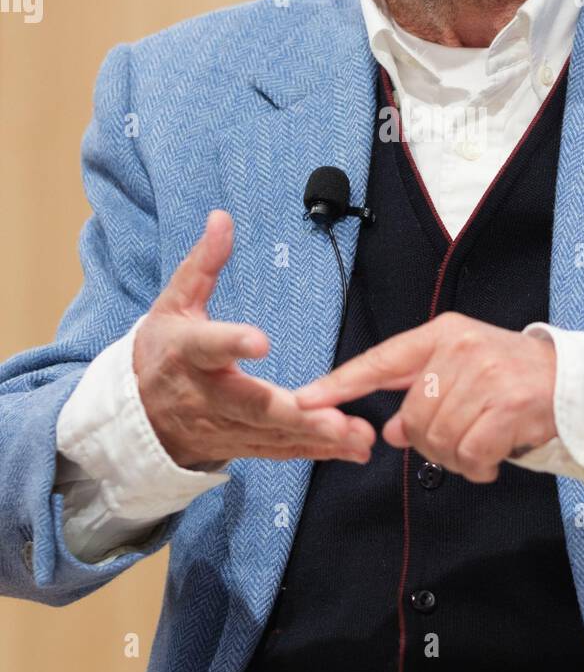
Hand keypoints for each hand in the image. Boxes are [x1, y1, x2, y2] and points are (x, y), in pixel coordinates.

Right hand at [133, 210, 375, 468]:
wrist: (135, 417)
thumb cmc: (163, 350)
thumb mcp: (174, 303)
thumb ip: (203, 264)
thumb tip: (222, 218)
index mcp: (188, 352)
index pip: (208, 346)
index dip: (231, 343)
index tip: (260, 341)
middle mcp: (207, 395)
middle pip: (252, 405)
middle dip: (296, 414)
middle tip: (336, 419)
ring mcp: (225, 426)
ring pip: (273, 434)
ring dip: (318, 438)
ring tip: (359, 437)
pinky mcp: (242, 445)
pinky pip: (281, 450)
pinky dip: (317, 453)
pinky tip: (354, 450)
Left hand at [293, 311, 557, 482]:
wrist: (575, 381)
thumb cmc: (512, 377)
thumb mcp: (463, 370)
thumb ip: (422, 393)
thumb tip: (393, 432)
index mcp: (442, 334)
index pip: (380, 361)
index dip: (340, 384)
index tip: (304, 401)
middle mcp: (460, 349)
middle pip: (413, 416)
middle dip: (429, 442)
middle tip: (458, 442)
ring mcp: (485, 376)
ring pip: (438, 439)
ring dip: (456, 458)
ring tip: (479, 448)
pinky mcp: (507, 407)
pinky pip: (470, 454)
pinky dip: (478, 468)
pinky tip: (493, 459)